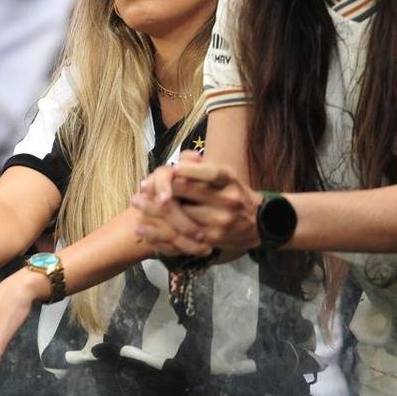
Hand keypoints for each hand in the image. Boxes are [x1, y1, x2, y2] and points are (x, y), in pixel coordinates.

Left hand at [131, 151, 261, 256]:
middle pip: (192, 194)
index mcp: (229, 182)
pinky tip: (141, 229)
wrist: (260, 224)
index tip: (171, 169)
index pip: (211, 173)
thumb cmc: (234, 193)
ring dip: (155, 210)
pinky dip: (159, 233)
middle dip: (165, 188)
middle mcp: (227, 201)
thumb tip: (184, 155)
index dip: (190, 171)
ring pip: (183, 216)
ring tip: (135, 202)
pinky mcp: (210, 240)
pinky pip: (182, 236)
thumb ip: (203, 165)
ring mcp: (219, 222)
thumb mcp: (226, 175)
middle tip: (142, 186)